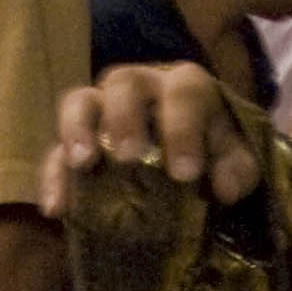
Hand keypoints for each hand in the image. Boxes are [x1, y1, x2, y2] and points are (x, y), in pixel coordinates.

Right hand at [41, 62, 262, 217]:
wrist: (190, 164)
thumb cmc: (214, 155)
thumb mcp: (235, 162)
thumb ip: (238, 169)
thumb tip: (224, 187)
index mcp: (183, 88)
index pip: (183, 93)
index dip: (182, 129)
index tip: (184, 174)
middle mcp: (139, 88)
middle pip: (123, 83)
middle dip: (124, 119)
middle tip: (128, 158)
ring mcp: (102, 111)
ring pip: (79, 101)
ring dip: (77, 130)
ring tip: (82, 165)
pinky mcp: (76, 142)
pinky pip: (56, 150)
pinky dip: (53, 176)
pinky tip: (56, 207)